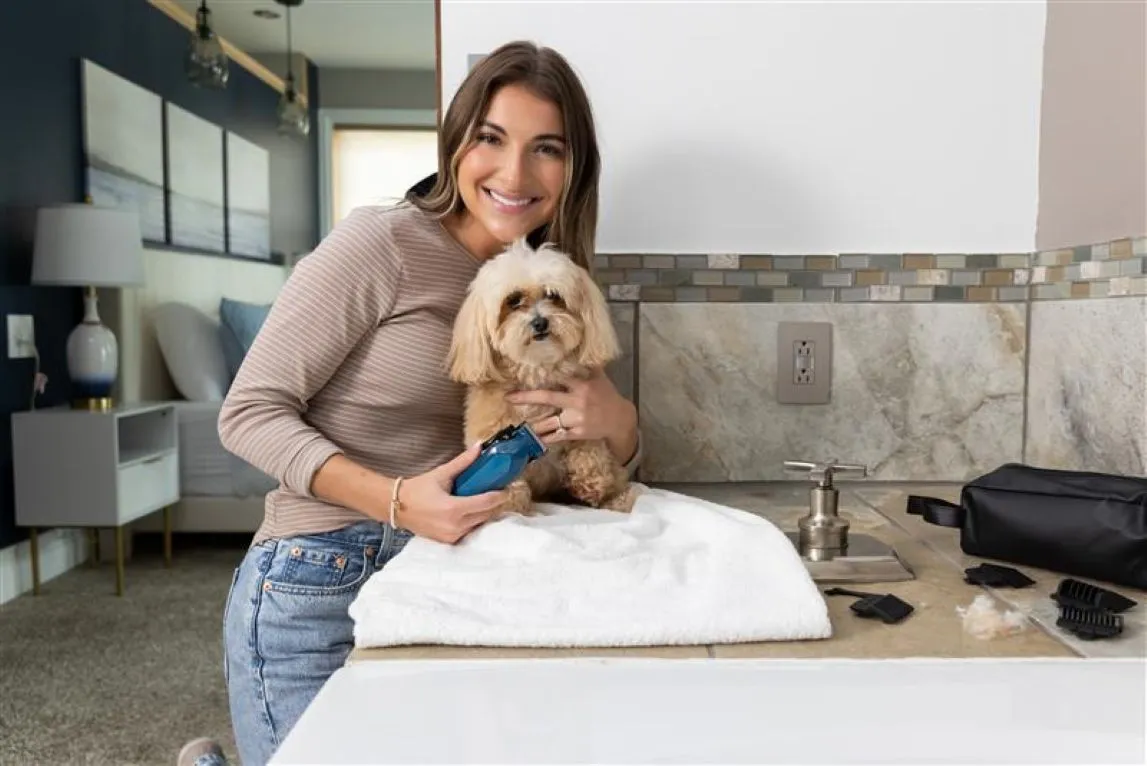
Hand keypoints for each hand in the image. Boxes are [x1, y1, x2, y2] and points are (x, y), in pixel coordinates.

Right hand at [394, 443, 508, 544]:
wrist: (397, 507)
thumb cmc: (417, 489)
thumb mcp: (441, 474)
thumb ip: (463, 462)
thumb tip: (479, 446)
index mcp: (454, 508)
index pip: (487, 502)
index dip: (500, 495)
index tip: (506, 488)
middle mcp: (455, 525)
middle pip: (486, 514)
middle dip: (493, 503)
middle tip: (496, 491)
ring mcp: (452, 536)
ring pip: (479, 524)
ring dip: (484, 513)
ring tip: (483, 500)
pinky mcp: (448, 541)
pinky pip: (469, 531)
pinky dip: (473, 521)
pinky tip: (471, 511)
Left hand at [505, 369, 637, 458]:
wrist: (620, 420)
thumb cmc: (608, 396)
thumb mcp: (600, 378)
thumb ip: (588, 366)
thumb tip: (577, 349)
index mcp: (582, 386)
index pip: (560, 377)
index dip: (543, 374)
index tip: (526, 372)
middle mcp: (577, 402)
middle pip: (548, 398)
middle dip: (527, 397)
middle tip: (509, 398)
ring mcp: (576, 419)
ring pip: (550, 422)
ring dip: (534, 424)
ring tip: (519, 425)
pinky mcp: (577, 433)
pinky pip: (558, 436)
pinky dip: (546, 438)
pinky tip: (534, 440)